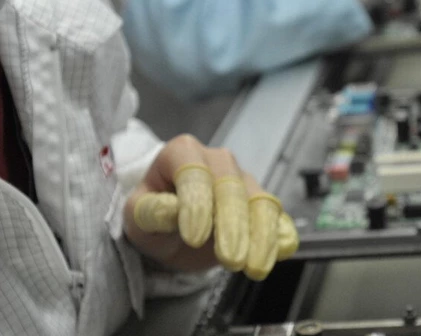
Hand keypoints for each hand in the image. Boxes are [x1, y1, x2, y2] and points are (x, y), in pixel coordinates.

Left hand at [124, 135, 298, 279]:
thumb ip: (151, 211)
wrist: (172, 230)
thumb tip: (171, 210)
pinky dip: (281, 234)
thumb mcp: (137, 215)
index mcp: (182, 152)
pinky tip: (282, 250)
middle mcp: (217, 160)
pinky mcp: (261, 204)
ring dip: (260, 236)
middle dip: (232, 225)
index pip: (193, 174)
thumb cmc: (153, 215)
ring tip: (254, 268)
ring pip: (259, 203)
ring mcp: (244, 180)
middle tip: (229, 259)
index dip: (196, 205)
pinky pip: (276, 216)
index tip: (193, 237)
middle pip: (230, 188)